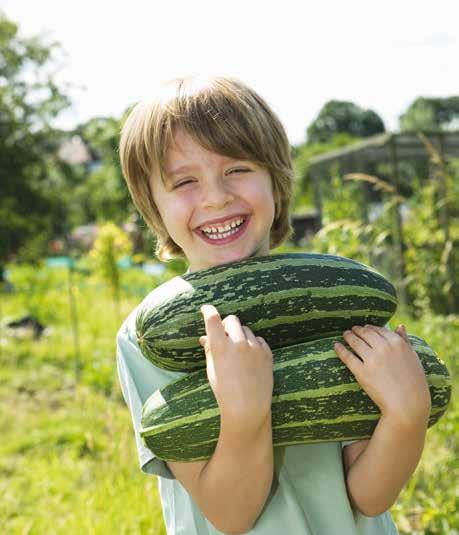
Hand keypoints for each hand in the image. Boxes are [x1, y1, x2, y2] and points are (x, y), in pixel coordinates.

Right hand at [199, 304, 273, 433]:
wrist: (248, 408)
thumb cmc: (225, 391)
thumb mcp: (212, 370)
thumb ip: (210, 350)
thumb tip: (205, 338)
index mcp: (220, 347)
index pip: (212, 319)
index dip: (208, 311)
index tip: (206, 309)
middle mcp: (238, 344)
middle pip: (232, 320)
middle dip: (227, 324)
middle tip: (225, 334)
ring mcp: (254, 348)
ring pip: (246, 329)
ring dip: (241, 335)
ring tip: (238, 353)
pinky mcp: (267, 353)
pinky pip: (259, 339)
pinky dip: (253, 344)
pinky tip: (250, 357)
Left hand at [334, 324, 430, 426]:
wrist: (408, 405)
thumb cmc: (414, 383)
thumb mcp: (413, 358)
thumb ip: (406, 341)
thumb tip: (399, 326)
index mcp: (398, 343)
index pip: (379, 330)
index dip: (370, 328)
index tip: (365, 328)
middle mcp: (384, 348)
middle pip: (366, 333)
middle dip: (357, 330)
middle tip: (352, 330)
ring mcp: (372, 359)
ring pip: (356, 342)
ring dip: (348, 336)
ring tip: (345, 335)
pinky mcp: (362, 372)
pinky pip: (347, 357)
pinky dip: (340, 349)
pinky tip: (336, 345)